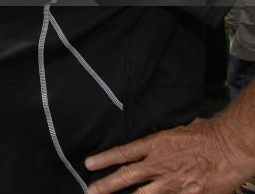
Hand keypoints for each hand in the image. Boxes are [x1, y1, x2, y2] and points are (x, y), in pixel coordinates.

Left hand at [85, 116, 251, 193]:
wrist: (229, 146)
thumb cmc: (207, 134)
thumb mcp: (178, 129)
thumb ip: (163, 139)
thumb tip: (156, 139)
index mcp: (155, 144)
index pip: (123, 152)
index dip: (104, 159)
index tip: (88, 164)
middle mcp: (159, 164)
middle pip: (126, 176)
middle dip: (106, 185)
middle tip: (90, 191)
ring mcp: (172, 182)